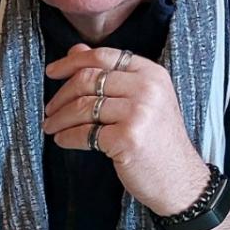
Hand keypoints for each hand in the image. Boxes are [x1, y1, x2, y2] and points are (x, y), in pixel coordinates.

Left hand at [43, 44, 210, 216]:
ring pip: (82, 106)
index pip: (103, 56)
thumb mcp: (142, 100)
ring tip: (51, 127)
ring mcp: (139, 112)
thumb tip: (75, 50)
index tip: (52, 71)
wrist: (179, 180)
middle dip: (61, 95)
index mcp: (151, 73)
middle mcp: (147, 88)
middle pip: (88, 79)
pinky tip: (62, 140)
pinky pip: (84, 132)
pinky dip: (67, 137)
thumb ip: (111, 73)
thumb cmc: (157, 140)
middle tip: (50, 110)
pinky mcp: (128, 137)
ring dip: (59, 118)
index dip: (72, 62)